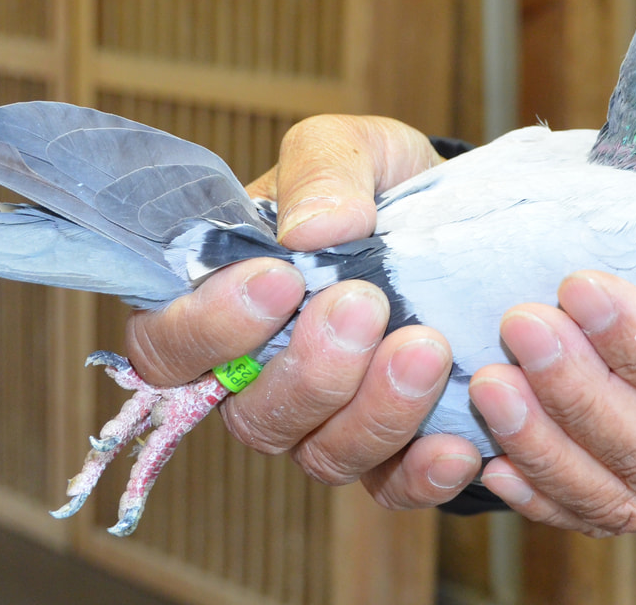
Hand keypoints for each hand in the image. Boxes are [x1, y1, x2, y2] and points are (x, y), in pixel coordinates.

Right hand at [124, 115, 480, 501]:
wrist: (470, 225)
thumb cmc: (384, 189)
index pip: (165, 347)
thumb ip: (322, 171)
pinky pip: (391, 489)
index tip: (279, 280)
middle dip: (311, 369)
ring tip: (427, 348)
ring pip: (322, 456)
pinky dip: (422, 474)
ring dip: (374, 412)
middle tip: (365, 305)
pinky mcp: (389, 452)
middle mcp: (260, 379)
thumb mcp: (355, 147)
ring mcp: (325, 423)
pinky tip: (459, 443)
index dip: (207, 329)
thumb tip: (309, 234)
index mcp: (223, 304)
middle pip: (251, 416)